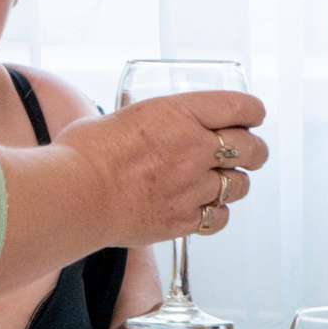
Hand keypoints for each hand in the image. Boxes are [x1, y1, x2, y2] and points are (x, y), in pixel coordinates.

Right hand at [59, 90, 268, 241]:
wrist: (73, 196)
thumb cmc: (84, 154)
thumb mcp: (120, 116)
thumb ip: (148, 121)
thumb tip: (149, 124)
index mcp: (179, 114)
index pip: (240, 107)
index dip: (251, 112)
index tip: (251, 117)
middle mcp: (194, 149)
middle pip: (252, 148)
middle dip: (254, 150)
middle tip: (247, 153)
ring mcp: (192, 187)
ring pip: (239, 186)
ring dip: (232, 184)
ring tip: (216, 184)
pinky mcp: (183, 221)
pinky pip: (218, 218)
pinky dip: (214, 214)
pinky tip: (199, 209)